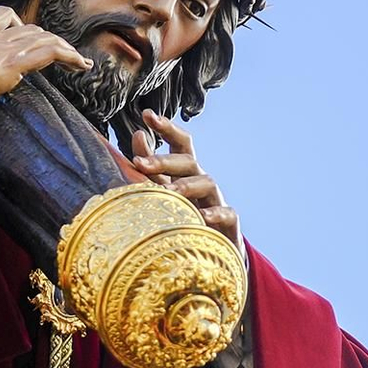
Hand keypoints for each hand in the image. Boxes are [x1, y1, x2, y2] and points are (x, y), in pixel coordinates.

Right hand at [0, 6, 91, 116]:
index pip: (2, 20)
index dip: (19, 27)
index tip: (29, 39)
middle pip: (28, 28)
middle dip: (46, 40)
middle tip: (60, 54)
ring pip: (42, 39)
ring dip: (64, 49)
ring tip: (78, 61)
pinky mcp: (6, 68)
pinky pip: (46, 55)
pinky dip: (68, 57)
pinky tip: (80, 65)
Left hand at [130, 109, 239, 247]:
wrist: (210, 252)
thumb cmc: (183, 216)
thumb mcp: (164, 189)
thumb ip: (150, 167)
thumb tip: (139, 134)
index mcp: (185, 172)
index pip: (179, 144)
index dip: (166, 127)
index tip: (147, 114)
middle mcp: (201, 182)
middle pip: (188, 161)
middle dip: (163, 160)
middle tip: (140, 162)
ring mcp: (216, 201)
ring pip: (207, 182)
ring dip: (186, 185)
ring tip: (167, 192)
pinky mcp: (228, 225)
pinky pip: (227, 213)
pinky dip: (216, 213)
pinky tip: (202, 216)